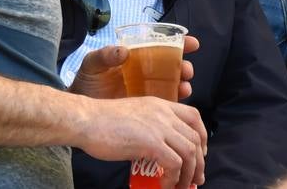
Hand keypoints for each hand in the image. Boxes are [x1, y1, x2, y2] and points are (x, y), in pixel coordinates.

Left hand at [71, 35, 198, 100]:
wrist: (82, 109)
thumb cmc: (87, 81)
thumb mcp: (92, 64)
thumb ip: (104, 56)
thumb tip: (123, 50)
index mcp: (136, 56)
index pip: (160, 46)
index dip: (179, 43)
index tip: (192, 42)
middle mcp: (147, 72)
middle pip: (173, 66)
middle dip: (184, 66)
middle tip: (185, 69)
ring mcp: (149, 89)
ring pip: (174, 84)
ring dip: (184, 83)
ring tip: (184, 85)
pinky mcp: (150, 107)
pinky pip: (168, 104)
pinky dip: (176, 102)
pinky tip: (177, 101)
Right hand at [77, 96, 206, 188]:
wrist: (84, 120)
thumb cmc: (101, 121)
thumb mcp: (133, 116)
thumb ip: (149, 125)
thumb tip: (161, 147)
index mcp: (158, 104)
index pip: (193, 116)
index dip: (201, 137)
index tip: (198, 153)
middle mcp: (163, 113)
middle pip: (195, 138)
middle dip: (199, 163)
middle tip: (195, 178)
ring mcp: (158, 127)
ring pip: (190, 154)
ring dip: (190, 174)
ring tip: (182, 186)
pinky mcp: (152, 143)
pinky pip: (175, 165)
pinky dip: (174, 179)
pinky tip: (165, 185)